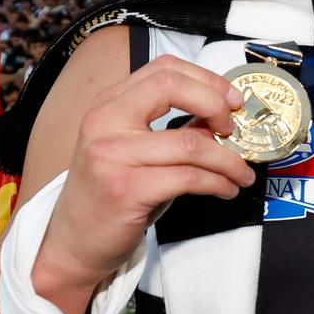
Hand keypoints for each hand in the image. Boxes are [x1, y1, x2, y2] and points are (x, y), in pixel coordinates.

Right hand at [33, 56, 252, 300]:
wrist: (73, 243)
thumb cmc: (111, 194)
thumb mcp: (136, 150)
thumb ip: (172, 127)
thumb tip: (221, 115)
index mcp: (108, 104)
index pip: (164, 69)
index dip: (206, 80)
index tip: (231, 100)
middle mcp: (104, 121)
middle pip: (172, 88)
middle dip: (215, 104)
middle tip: (234, 128)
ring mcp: (112, 155)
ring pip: (191, 143)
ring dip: (228, 160)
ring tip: (241, 174)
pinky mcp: (126, 189)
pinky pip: (189, 177)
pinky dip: (218, 182)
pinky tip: (225, 189)